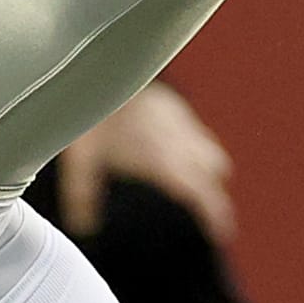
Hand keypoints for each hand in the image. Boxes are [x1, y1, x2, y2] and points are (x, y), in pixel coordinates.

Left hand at [57, 81, 234, 243]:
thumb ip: (83, 195)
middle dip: (216, 199)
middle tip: (214, 221)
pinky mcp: (176, 109)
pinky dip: (197, 153)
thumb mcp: (81, 160)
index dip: (215, 214)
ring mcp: (181, 123)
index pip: (200, 192)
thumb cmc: (93, 116)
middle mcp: (178, 142)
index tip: (222, 233)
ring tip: (199, 191)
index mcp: (162, 160)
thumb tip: (83, 226)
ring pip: (211, 155)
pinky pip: (198, 136)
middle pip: (214, 175)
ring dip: (209, 175)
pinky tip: (179, 157)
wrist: (103, 69)